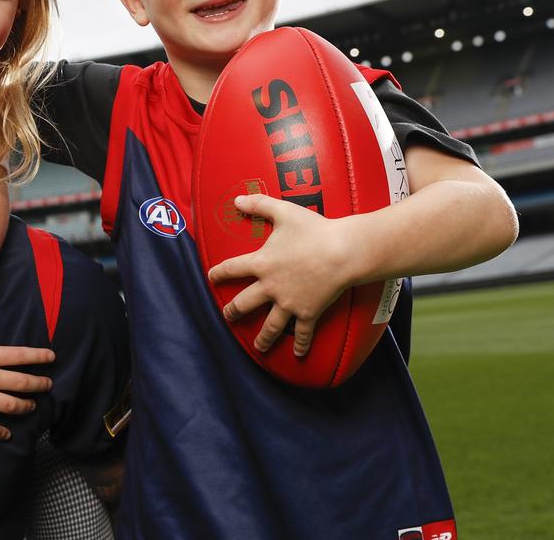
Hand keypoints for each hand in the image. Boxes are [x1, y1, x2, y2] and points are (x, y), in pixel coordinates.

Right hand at [0, 301, 54, 440]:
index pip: (21, 356)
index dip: (39, 356)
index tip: (52, 358)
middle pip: (24, 383)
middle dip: (40, 384)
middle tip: (49, 385)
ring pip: (13, 406)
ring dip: (27, 407)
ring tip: (33, 407)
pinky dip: (2, 432)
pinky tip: (8, 435)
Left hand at [208, 194, 355, 355]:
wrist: (342, 251)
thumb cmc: (314, 229)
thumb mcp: (283, 211)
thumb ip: (258, 204)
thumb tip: (236, 199)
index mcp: (261, 263)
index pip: (231, 269)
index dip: (218, 273)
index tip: (211, 278)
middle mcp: (270, 287)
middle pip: (244, 303)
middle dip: (233, 311)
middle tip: (228, 317)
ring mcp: (288, 303)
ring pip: (270, 325)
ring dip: (262, 338)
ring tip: (258, 347)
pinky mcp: (307, 313)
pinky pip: (301, 332)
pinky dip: (300, 344)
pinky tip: (297, 354)